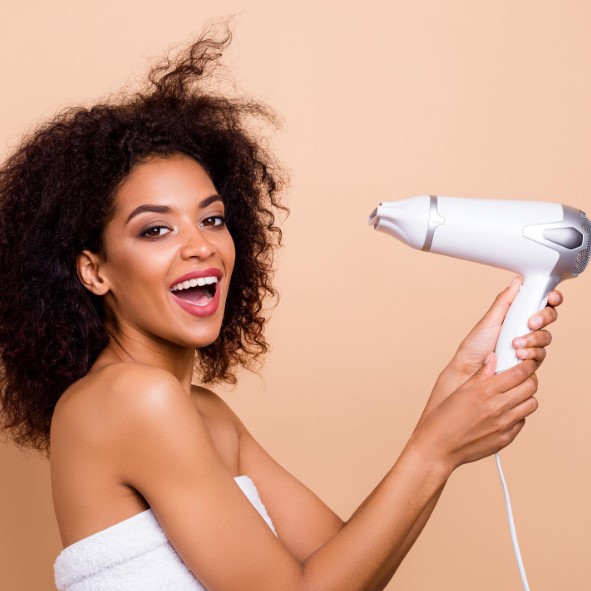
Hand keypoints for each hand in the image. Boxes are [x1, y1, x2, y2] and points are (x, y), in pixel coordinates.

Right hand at [409, 355, 538, 474]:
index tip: (527, 362)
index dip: (527, 365)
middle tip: (522, 377)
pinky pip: (522, 421)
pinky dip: (518, 414)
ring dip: (526, 397)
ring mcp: (504, 424)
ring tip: (514, 395)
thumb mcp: (459, 390)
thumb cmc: (444, 417)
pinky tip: (504, 412)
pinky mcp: (506, 438)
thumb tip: (493, 357)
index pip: (519, 373)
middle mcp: (498, 407)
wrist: (439, 447)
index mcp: (485, 391)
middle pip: (531, 387)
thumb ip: (481, 373)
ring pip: (531, 404)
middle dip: (529, 379)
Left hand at [452, 276, 562, 376]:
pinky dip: (531, 354)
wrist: (470, 368)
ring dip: (532, 339)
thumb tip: (517, 281)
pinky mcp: (531, 361)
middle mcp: (527, 328)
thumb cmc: (477, 344)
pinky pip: (541, 355)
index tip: (550, 297)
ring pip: (546, 337)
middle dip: (544, 318)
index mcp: (519, 314)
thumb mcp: (490, 319)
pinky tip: (519, 356)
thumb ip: (504, 301)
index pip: (542, 302)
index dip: (551, 298)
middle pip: (549, 317)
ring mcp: (531, 344)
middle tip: (530, 323)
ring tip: (515, 344)